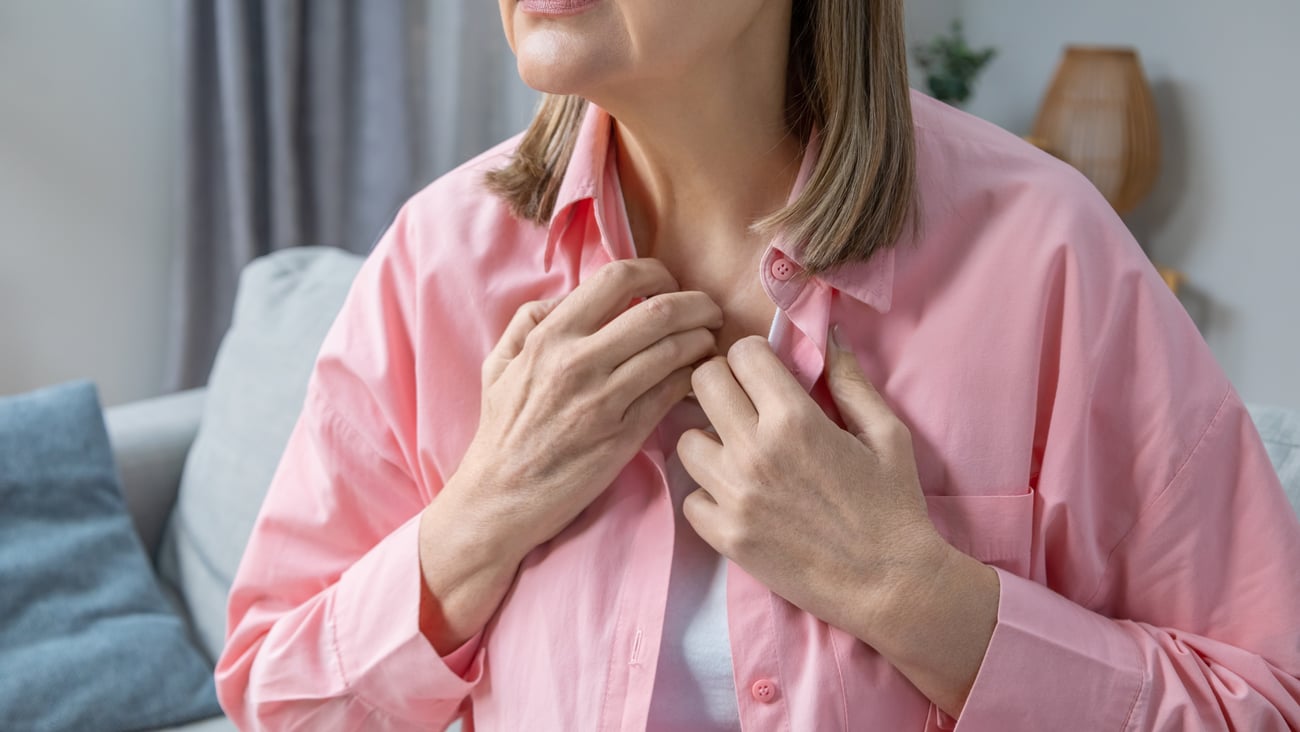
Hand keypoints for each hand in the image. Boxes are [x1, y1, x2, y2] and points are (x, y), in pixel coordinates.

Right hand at [418, 259, 722, 653]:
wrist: (499, 498)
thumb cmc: (502, 431)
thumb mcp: (499, 364)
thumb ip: (531, 321)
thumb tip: (570, 296)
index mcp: (550, 336)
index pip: (618, 277)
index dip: (657, 272)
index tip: (669, 283)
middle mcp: (578, 361)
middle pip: (659, 311)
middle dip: (697, 303)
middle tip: (709, 310)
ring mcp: (604, 399)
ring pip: (675, 350)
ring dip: (702, 340)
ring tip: (709, 342)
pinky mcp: (624, 435)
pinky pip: (673, 392)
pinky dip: (694, 378)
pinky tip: (698, 377)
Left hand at [676, 328, 945, 640]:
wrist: (888, 585)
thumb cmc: (893, 506)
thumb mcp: (885, 433)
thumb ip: (849, 379)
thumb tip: (828, 331)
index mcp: (794, 419)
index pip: (740, 353)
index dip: (753, 356)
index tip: (765, 372)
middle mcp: (754, 451)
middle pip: (702, 383)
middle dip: (723, 383)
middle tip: (744, 402)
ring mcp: (733, 496)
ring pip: (685, 439)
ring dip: (710, 439)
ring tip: (740, 452)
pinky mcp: (724, 536)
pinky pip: (690, 496)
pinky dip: (708, 493)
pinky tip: (738, 496)